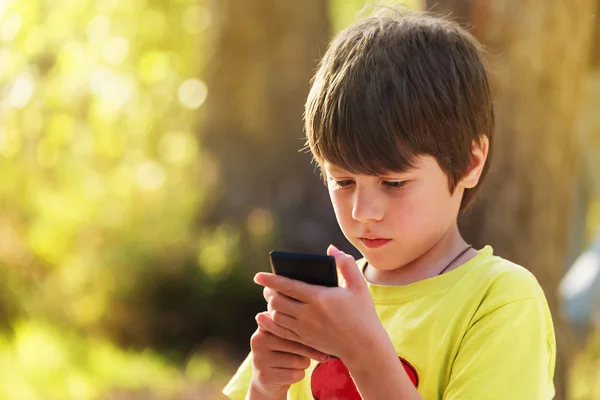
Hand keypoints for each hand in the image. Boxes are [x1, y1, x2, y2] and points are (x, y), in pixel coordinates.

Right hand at [248, 324, 329, 398]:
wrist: (264, 379)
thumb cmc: (280, 353)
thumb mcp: (282, 338)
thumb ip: (293, 329)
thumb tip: (321, 329)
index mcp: (264, 327)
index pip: (290, 327)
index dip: (307, 333)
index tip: (323, 337)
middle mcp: (258, 341)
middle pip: (295, 344)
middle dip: (311, 351)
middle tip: (324, 356)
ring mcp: (260, 359)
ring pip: (297, 361)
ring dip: (305, 364)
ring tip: (301, 363)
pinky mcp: (265, 376)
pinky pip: (294, 374)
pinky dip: (299, 375)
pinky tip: (294, 373)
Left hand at [254, 245, 387, 362]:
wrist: (364, 347)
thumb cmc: (362, 313)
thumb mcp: (358, 285)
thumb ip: (345, 263)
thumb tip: (331, 248)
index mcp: (319, 298)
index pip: (287, 286)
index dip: (270, 279)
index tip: (258, 276)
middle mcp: (308, 314)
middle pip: (277, 301)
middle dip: (269, 292)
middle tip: (269, 286)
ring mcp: (305, 329)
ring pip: (276, 316)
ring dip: (271, 306)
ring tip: (272, 298)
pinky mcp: (304, 340)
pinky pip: (280, 331)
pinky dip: (271, 323)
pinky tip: (268, 317)